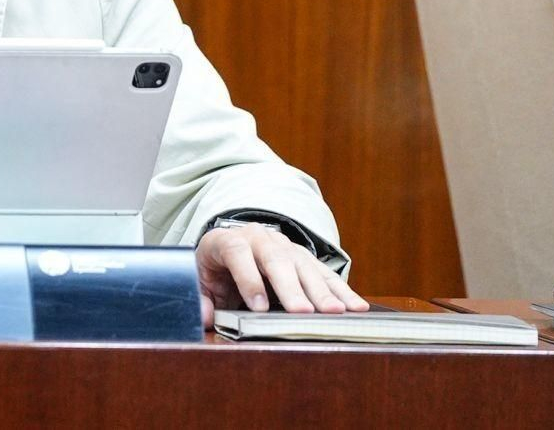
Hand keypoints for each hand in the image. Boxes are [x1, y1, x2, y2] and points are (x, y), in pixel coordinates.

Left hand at [194, 222, 367, 327]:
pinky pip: (324, 273)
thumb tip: (205, 316)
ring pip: (304, 265)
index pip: (237, 254)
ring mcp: (284, 246)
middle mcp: (258, 238)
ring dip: (321, 291)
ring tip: (335, 312)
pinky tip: (355, 306)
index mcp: (227, 240)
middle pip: (276, 260)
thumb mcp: (198, 280)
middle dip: (291, 288)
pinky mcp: (303, 257)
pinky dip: (340, 290)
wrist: (229, 247)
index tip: (258, 307)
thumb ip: (199, 298)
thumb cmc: (214, 268)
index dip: (248, 279)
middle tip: (302, 312)